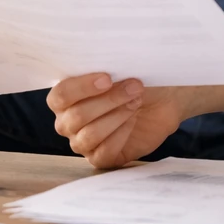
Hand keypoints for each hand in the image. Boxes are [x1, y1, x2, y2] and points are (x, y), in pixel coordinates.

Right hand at [47, 74, 184, 168]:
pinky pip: (103, 153)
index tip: (108, 78)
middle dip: (109, 100)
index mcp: (66, 97)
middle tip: (134, 87)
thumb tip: (108, 66)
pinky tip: (132, 122)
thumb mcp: (124, 69)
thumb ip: (108, 68)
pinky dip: (120, 136)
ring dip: (116, 116)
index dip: (81, 88)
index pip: (60, 96)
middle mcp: (68, 121)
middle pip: (76, 116)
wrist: (163, 99)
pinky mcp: (101, 158)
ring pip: (89, 136)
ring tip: (135, 101)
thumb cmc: (136, 80)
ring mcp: (82, 142)